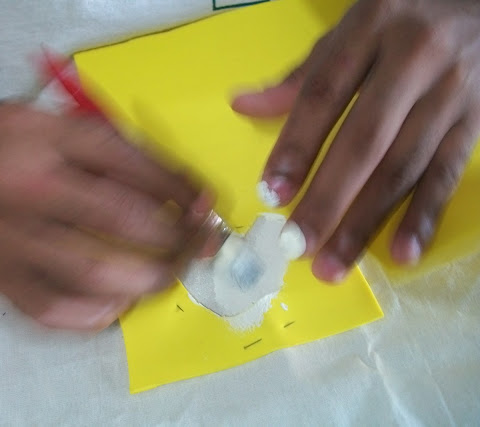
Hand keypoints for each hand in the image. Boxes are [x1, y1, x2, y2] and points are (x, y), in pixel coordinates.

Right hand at [0, 102, 201, 328]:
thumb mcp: (42, 122)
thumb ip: (99, 143)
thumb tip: (169, 181)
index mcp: (40, 140)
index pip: (125, 162)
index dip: (176, 186)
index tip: (205, 203)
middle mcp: (25, 189)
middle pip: (117, 216)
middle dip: (173, 235)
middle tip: (201, 244)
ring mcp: (10, 241)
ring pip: (90, 268)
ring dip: (145, 277)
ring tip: (172, 275)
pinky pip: (53, 308)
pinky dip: (96, 312)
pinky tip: (121, 304)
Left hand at [233, 0, 479, 280]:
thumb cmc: (404, 18)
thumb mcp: (352, 29)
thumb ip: (303, 74)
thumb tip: (243, 105)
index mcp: (372, 27)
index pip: (324, 94)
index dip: (295, 146)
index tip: (271, 193)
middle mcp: (415, 59)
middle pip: (364, 141)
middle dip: (328, 200)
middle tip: (296, 245)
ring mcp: (452, 92)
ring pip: (403, 167)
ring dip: (366, 221)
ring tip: (334, 264)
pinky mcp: (477, 120)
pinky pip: (448, 173)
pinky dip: (425, 215)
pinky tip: (402, 253)